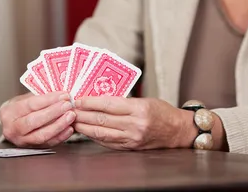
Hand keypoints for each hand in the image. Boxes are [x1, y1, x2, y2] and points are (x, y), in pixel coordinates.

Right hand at [0, 92, 75, 146]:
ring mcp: (22, 141)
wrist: (8, 124)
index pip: (31, 105)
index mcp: (10, 112)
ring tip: (71, 116)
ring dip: (59, 125)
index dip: (49, 100)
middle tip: (68, 105)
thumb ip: (40, 97)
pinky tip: (69, 128)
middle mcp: (13, 128)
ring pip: (41, 135)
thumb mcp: (23, 99)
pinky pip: (47, 144)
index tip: (63, 95)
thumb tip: (61, 95)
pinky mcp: (31, 148)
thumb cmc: (18, 109)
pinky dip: (60, 136)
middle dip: (54, 112)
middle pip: (35, 121)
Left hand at [73, 96, 194, 149]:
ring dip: (84, 127)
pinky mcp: (130, 147)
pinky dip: (94, 136)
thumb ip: (122, 101)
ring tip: (73, 121)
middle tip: (69, 109)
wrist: (178, 131)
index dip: (89, 101)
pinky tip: (86, 131)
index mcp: (138, 109)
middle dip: (82, 114)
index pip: (108, 104)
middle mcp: (135, 125)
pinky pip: (108, 142)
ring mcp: (132, 138)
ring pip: (102, 132)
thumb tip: (96, 99)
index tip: (77, 98)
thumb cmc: (161, 111)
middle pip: (102, 119)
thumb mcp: (144, 100)